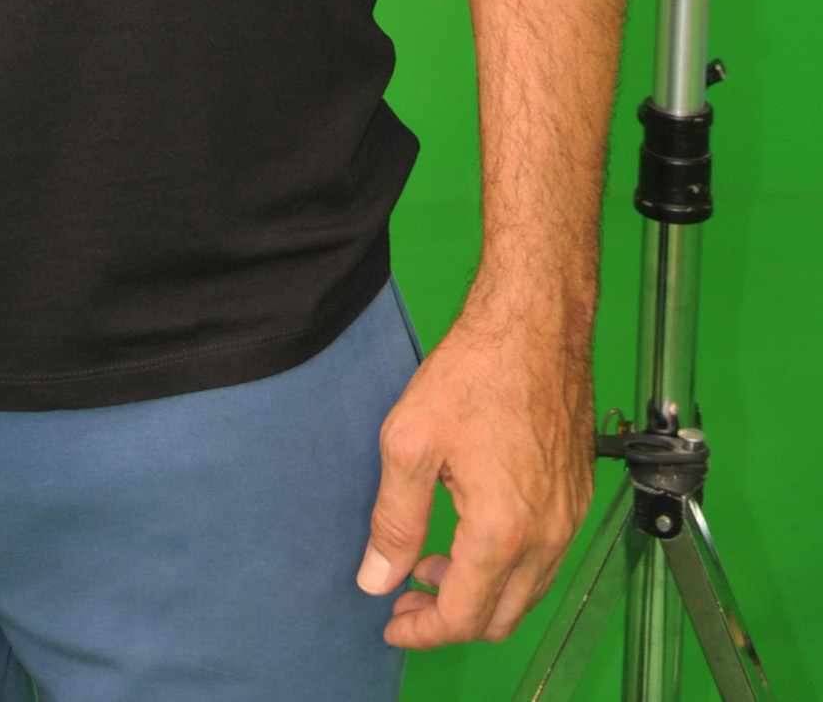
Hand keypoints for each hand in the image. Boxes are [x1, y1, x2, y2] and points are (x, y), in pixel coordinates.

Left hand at [356, 290, 595, 646]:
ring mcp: (569, 519)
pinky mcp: (577, 498)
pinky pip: (544, 559)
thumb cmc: (475, 371)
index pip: (464, 616)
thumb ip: (393, 520)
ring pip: (527, 592)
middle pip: (501, 617)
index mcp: (503, 530)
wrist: (534, 324)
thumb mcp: (410, 442)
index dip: (422, 630)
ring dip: (480, 594)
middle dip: (450, 618)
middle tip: (406, 595)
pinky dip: (507, 566)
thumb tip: (377, 579)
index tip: (392, 622)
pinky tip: (470, 533)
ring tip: (430, 564)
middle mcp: (547, 536)